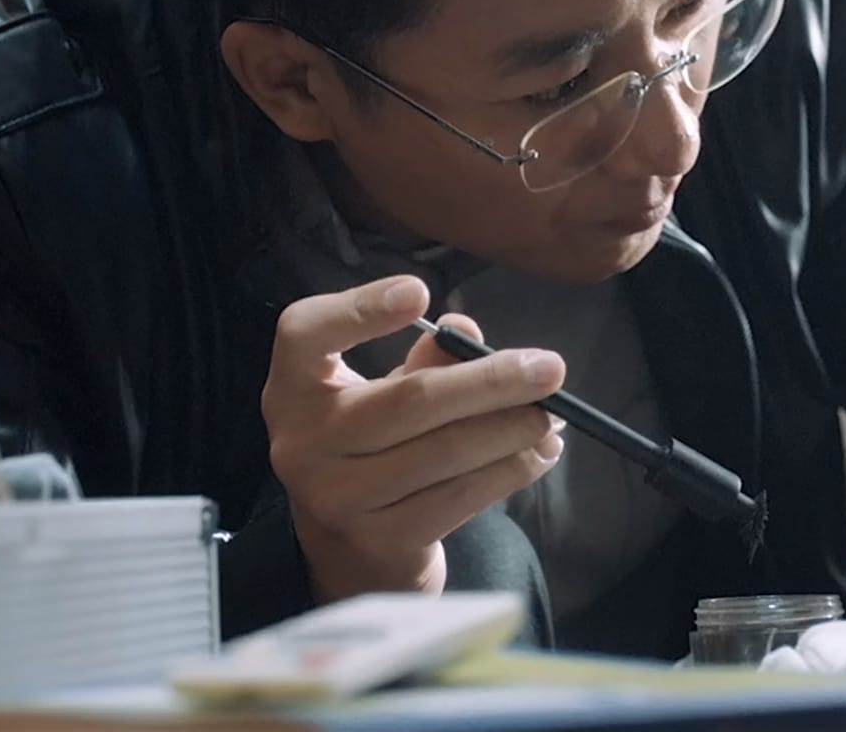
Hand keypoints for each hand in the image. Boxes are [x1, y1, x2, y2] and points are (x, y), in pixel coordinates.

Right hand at [261, 275, 566, 600]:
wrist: (347, 553)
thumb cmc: (371, 447)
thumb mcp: (381, 394)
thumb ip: (424, 358)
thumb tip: (467, 329)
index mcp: (294, 387)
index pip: (304, 333)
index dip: (358, 309)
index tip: (420, 292)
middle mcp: (302, 442)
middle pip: (409, 399)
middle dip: (491, 381)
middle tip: (550, 368)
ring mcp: (337, 498)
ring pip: (445, 451)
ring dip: (513, 429)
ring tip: (551, 414)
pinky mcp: (379, 541)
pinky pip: (459, 497)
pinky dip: (510, 471)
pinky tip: (539, 454)